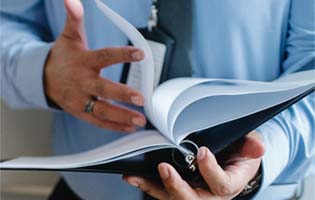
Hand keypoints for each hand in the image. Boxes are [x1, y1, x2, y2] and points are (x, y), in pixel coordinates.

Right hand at [45, 0, 145, 131]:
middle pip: (104, 88)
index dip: (122, 55)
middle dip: (122, 94)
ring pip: (102, 109)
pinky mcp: (81, 112)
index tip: (141, 54)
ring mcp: (81, 99)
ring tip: (140, 120)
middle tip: (140, 98)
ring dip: (122, 116)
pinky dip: (114, 125)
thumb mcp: (69, 37)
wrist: (44, 79)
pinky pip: (98, 121)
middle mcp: (83, 82)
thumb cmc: (63, 57)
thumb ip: (74, 19)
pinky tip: (130, 127)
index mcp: (83, 61)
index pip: (105, 56)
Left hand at [124, 131, 264, 199]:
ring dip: (153, 187)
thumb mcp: (249, 147)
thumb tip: (258, 146)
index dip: (210, 170)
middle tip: (164, 168)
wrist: (231, 163)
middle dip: (177, 186)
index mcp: (230, 184)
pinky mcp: (180, 191)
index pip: (221, 185)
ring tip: (135, 176)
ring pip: (173, 198)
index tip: (201, 151)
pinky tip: (133, 177)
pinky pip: (162, 192)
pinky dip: (147, 185)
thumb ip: (251, 146)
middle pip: (192, 199)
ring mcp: (194, 195)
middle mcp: (210, 196)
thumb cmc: (239, 154)